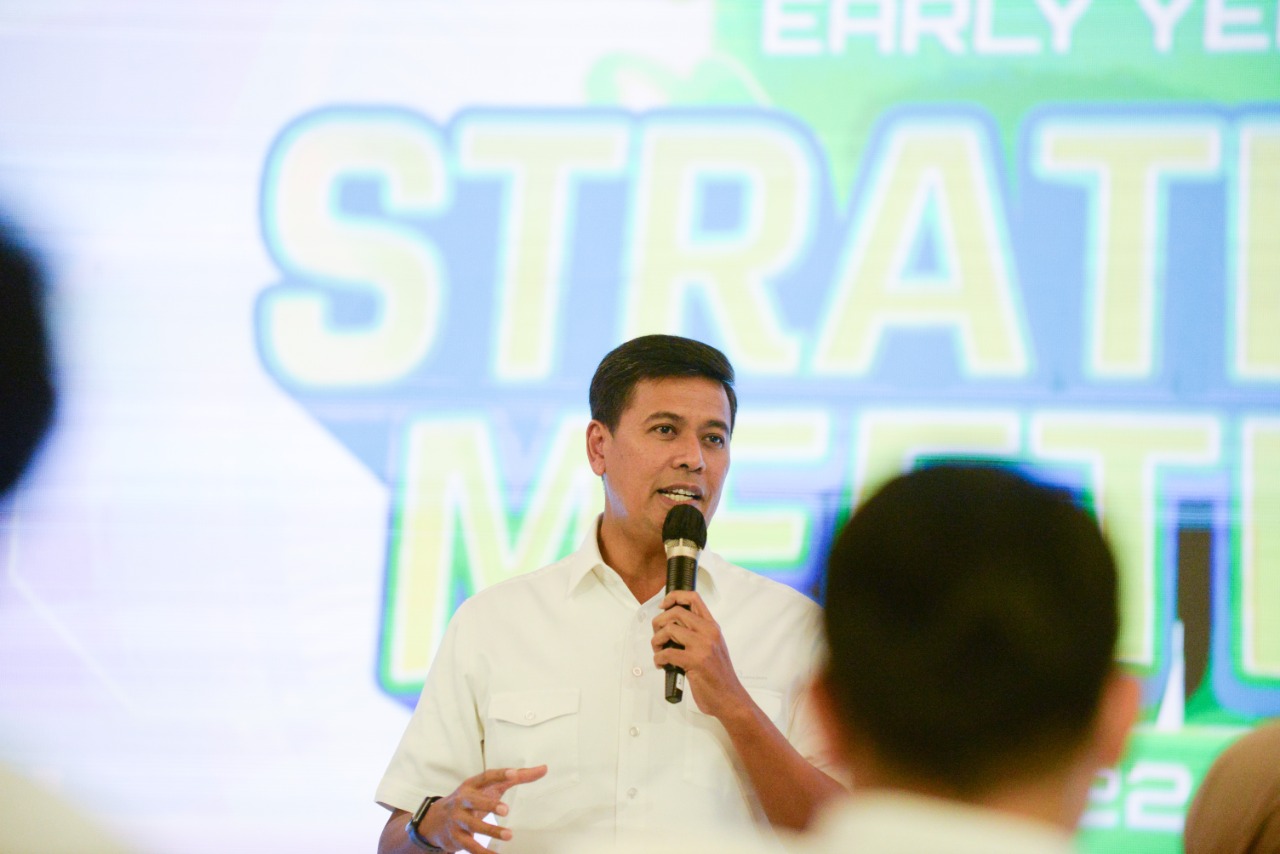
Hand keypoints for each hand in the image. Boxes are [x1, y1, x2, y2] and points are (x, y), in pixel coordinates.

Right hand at [422, 765, 547, 853]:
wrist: (436, 820)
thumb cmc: (471, 799)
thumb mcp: (489, 787)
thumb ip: (517, 778)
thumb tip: (544, 769)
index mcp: (472, 785)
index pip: (486, 777)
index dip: (500, 775)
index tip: (514, 773)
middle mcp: (462, 800)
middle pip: (474, 801)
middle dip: (488, 805)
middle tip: (506, 810)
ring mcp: (457, 819)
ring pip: (473, 826)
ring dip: (490, 831)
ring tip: (509, 835)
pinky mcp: (456, 837)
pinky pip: (470, 846)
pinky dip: (483, 852)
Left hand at [651, 590, 749, 719]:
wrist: (729, 698)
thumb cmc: (718, 676)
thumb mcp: (713, 648)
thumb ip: (697, 634)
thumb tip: (671, 627)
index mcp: (712, 627)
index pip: (693, 598)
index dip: (674, 597)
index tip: (663, 606)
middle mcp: (709, 632)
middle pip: (676, 612)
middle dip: (659, 622)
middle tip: (657, 636)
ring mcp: (703, 646)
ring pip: (669, 630)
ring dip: (656, 641)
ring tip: (659, 652)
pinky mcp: (695, 661)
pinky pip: (667, 652)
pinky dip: (659, 658)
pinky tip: (662, 665)